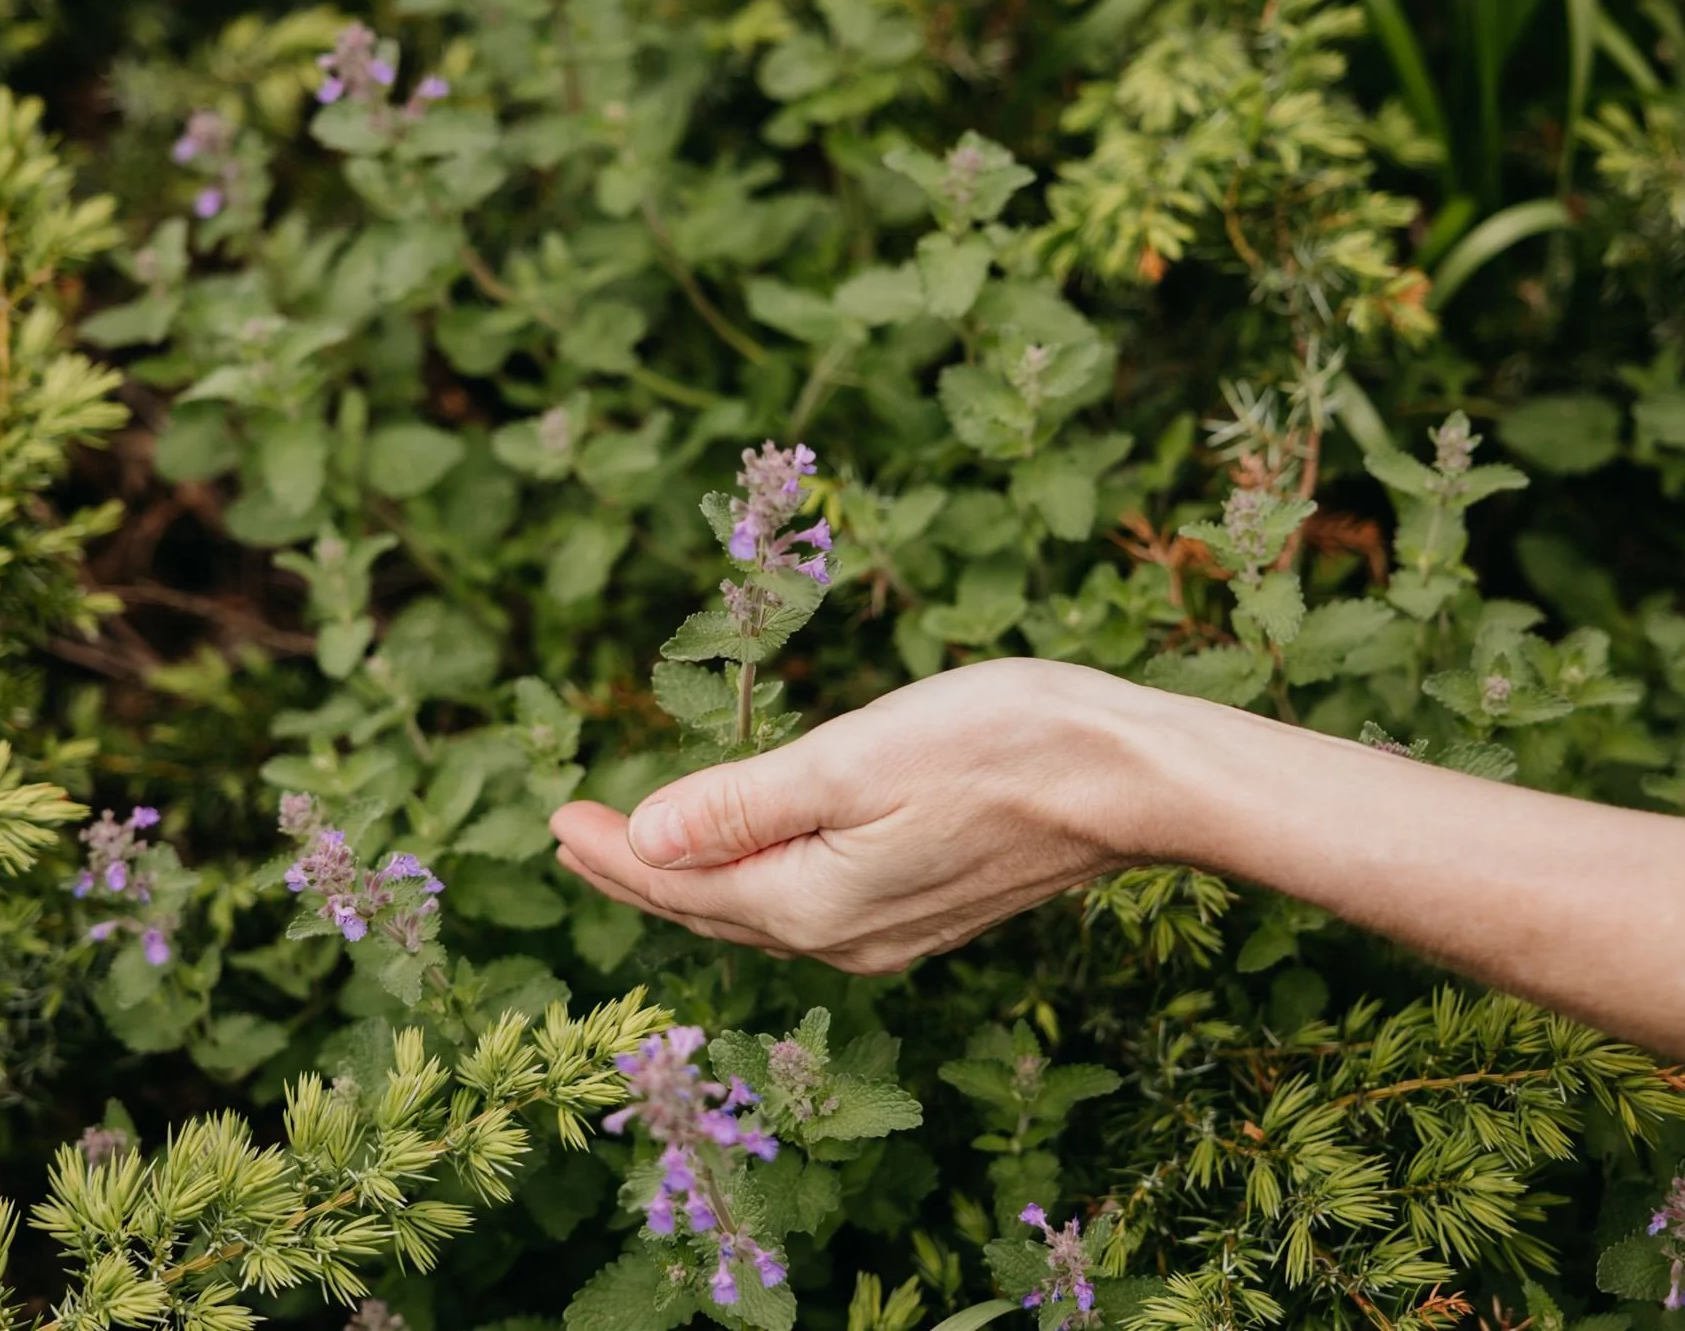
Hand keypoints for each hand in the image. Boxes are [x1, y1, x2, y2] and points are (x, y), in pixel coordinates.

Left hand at [549, 658, 1179, 972]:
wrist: (1127, 778)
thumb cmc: (998, 746)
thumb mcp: (851, 760)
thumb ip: (741, 806)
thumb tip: (641, 840)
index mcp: (812, 901)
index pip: (678, 885)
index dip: (610, 852)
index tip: (556, 819)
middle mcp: (843, 939)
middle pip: (710, 910)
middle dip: (636, 874)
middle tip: (575, 837)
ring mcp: (887, 934)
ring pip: (757, 914)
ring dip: (690, 884)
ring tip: (640, 854)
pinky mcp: (922, 911)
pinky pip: (804, 909)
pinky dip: (752, 884)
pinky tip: (748, 865)